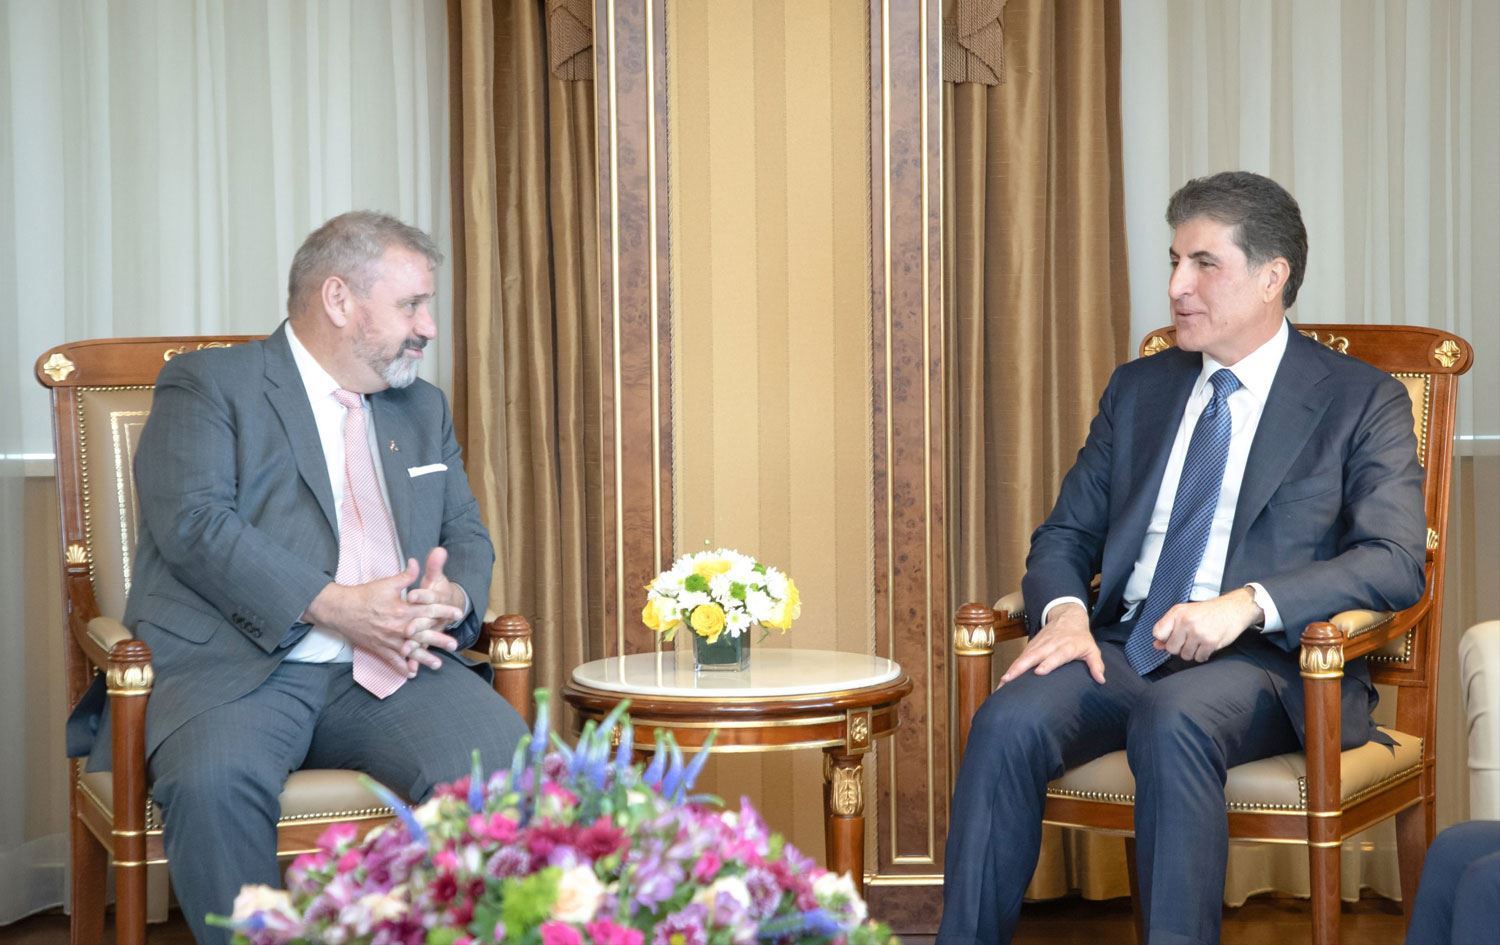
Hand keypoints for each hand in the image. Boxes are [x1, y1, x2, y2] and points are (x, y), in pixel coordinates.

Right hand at [303, 559, 462, 675]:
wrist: (340, 610)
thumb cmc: (364, 595)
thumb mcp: (387, 583)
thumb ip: (406, 576)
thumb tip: (418, 562)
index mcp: (402, 610)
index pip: (428, 611)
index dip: (444, 611)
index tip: (458, 613)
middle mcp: (398, 627)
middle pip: (423, 635)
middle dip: (440, 640)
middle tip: (454, 645)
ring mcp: (389, 640)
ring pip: (411, 652)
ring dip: (425, 659)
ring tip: (439, 664)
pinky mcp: (379, 649)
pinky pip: (393, 661)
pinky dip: (402, 668)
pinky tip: (412, 674)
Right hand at [998, 602, 1105, 686]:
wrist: (1067, 617)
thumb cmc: (1080, 637)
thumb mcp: (1092, 648)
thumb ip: (1096, 664)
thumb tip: (1101, 680)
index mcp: (1066, 646)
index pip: (1056, 655)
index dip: (1048, 663)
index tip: (1038, 672)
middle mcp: (1050, 644)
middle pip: (1034, 656)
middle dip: (1020, 667)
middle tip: (1008, 680)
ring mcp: (1039, 644)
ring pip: (1024, 656)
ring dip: (1012, 669)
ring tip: (1002, 682)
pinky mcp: (1032, 645)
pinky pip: (1021, 656)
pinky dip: (1012, 666)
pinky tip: (1005, 678)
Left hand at [1151, 587, 1262, 662]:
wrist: (1234, 609)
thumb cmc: (1209, 611)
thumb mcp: (1186, 613)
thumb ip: (1170, 628)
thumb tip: (1156, 645)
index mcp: (1177, 612)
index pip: (1158, 632)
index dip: (1164, 638)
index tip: (1171, 637)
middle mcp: (1186, 621)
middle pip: (1171, 648)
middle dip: (1179, 648)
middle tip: (1189, 640)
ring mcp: (1198, 632)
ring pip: (1185, 655)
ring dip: (1192, 652)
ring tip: (1199, 641)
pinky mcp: (1210, 642)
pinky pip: (1199, 658)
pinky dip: (1203, 655)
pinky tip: (1207, 645)